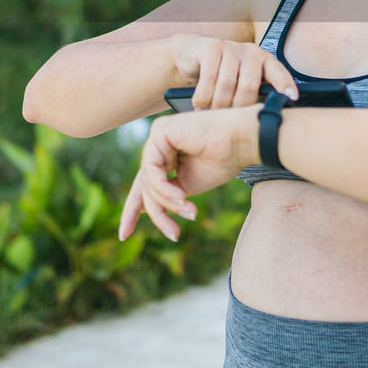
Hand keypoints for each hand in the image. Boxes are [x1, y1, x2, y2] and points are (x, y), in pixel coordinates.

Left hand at [119, 104, 260, 241]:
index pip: (144, 184)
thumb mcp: (189, 185)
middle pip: (143, 185)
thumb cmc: (223, 160)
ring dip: (168, 203)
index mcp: (165, 155)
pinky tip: (182, 198)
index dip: (133, 210)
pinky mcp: (159, 133)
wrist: (242, 141)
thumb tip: (143, 209)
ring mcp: (157, 137)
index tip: (125, 234)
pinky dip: (164, 189)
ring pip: (148, 182)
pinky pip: (151, 171)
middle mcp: (158, 144)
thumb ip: (167, 194)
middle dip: (149, 212)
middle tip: (158, 235)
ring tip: (189, 212)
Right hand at [171, 33, 298, 109]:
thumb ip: (254, 94)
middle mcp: (251, 52)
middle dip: (238, 107)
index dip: (285, 84)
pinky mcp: (212, 47)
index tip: (292, 98)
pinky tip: (200, 105)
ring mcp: (231, 47)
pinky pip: (209, 78)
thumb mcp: (240, 81)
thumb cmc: (222, 75)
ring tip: (211, 115)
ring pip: (227, 84)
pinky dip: (203, 97)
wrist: (192, 53)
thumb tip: (263, 120)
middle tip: (228, 120)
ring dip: (217, 105)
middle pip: (249, 85)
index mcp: (264, 61)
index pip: (278, 72)